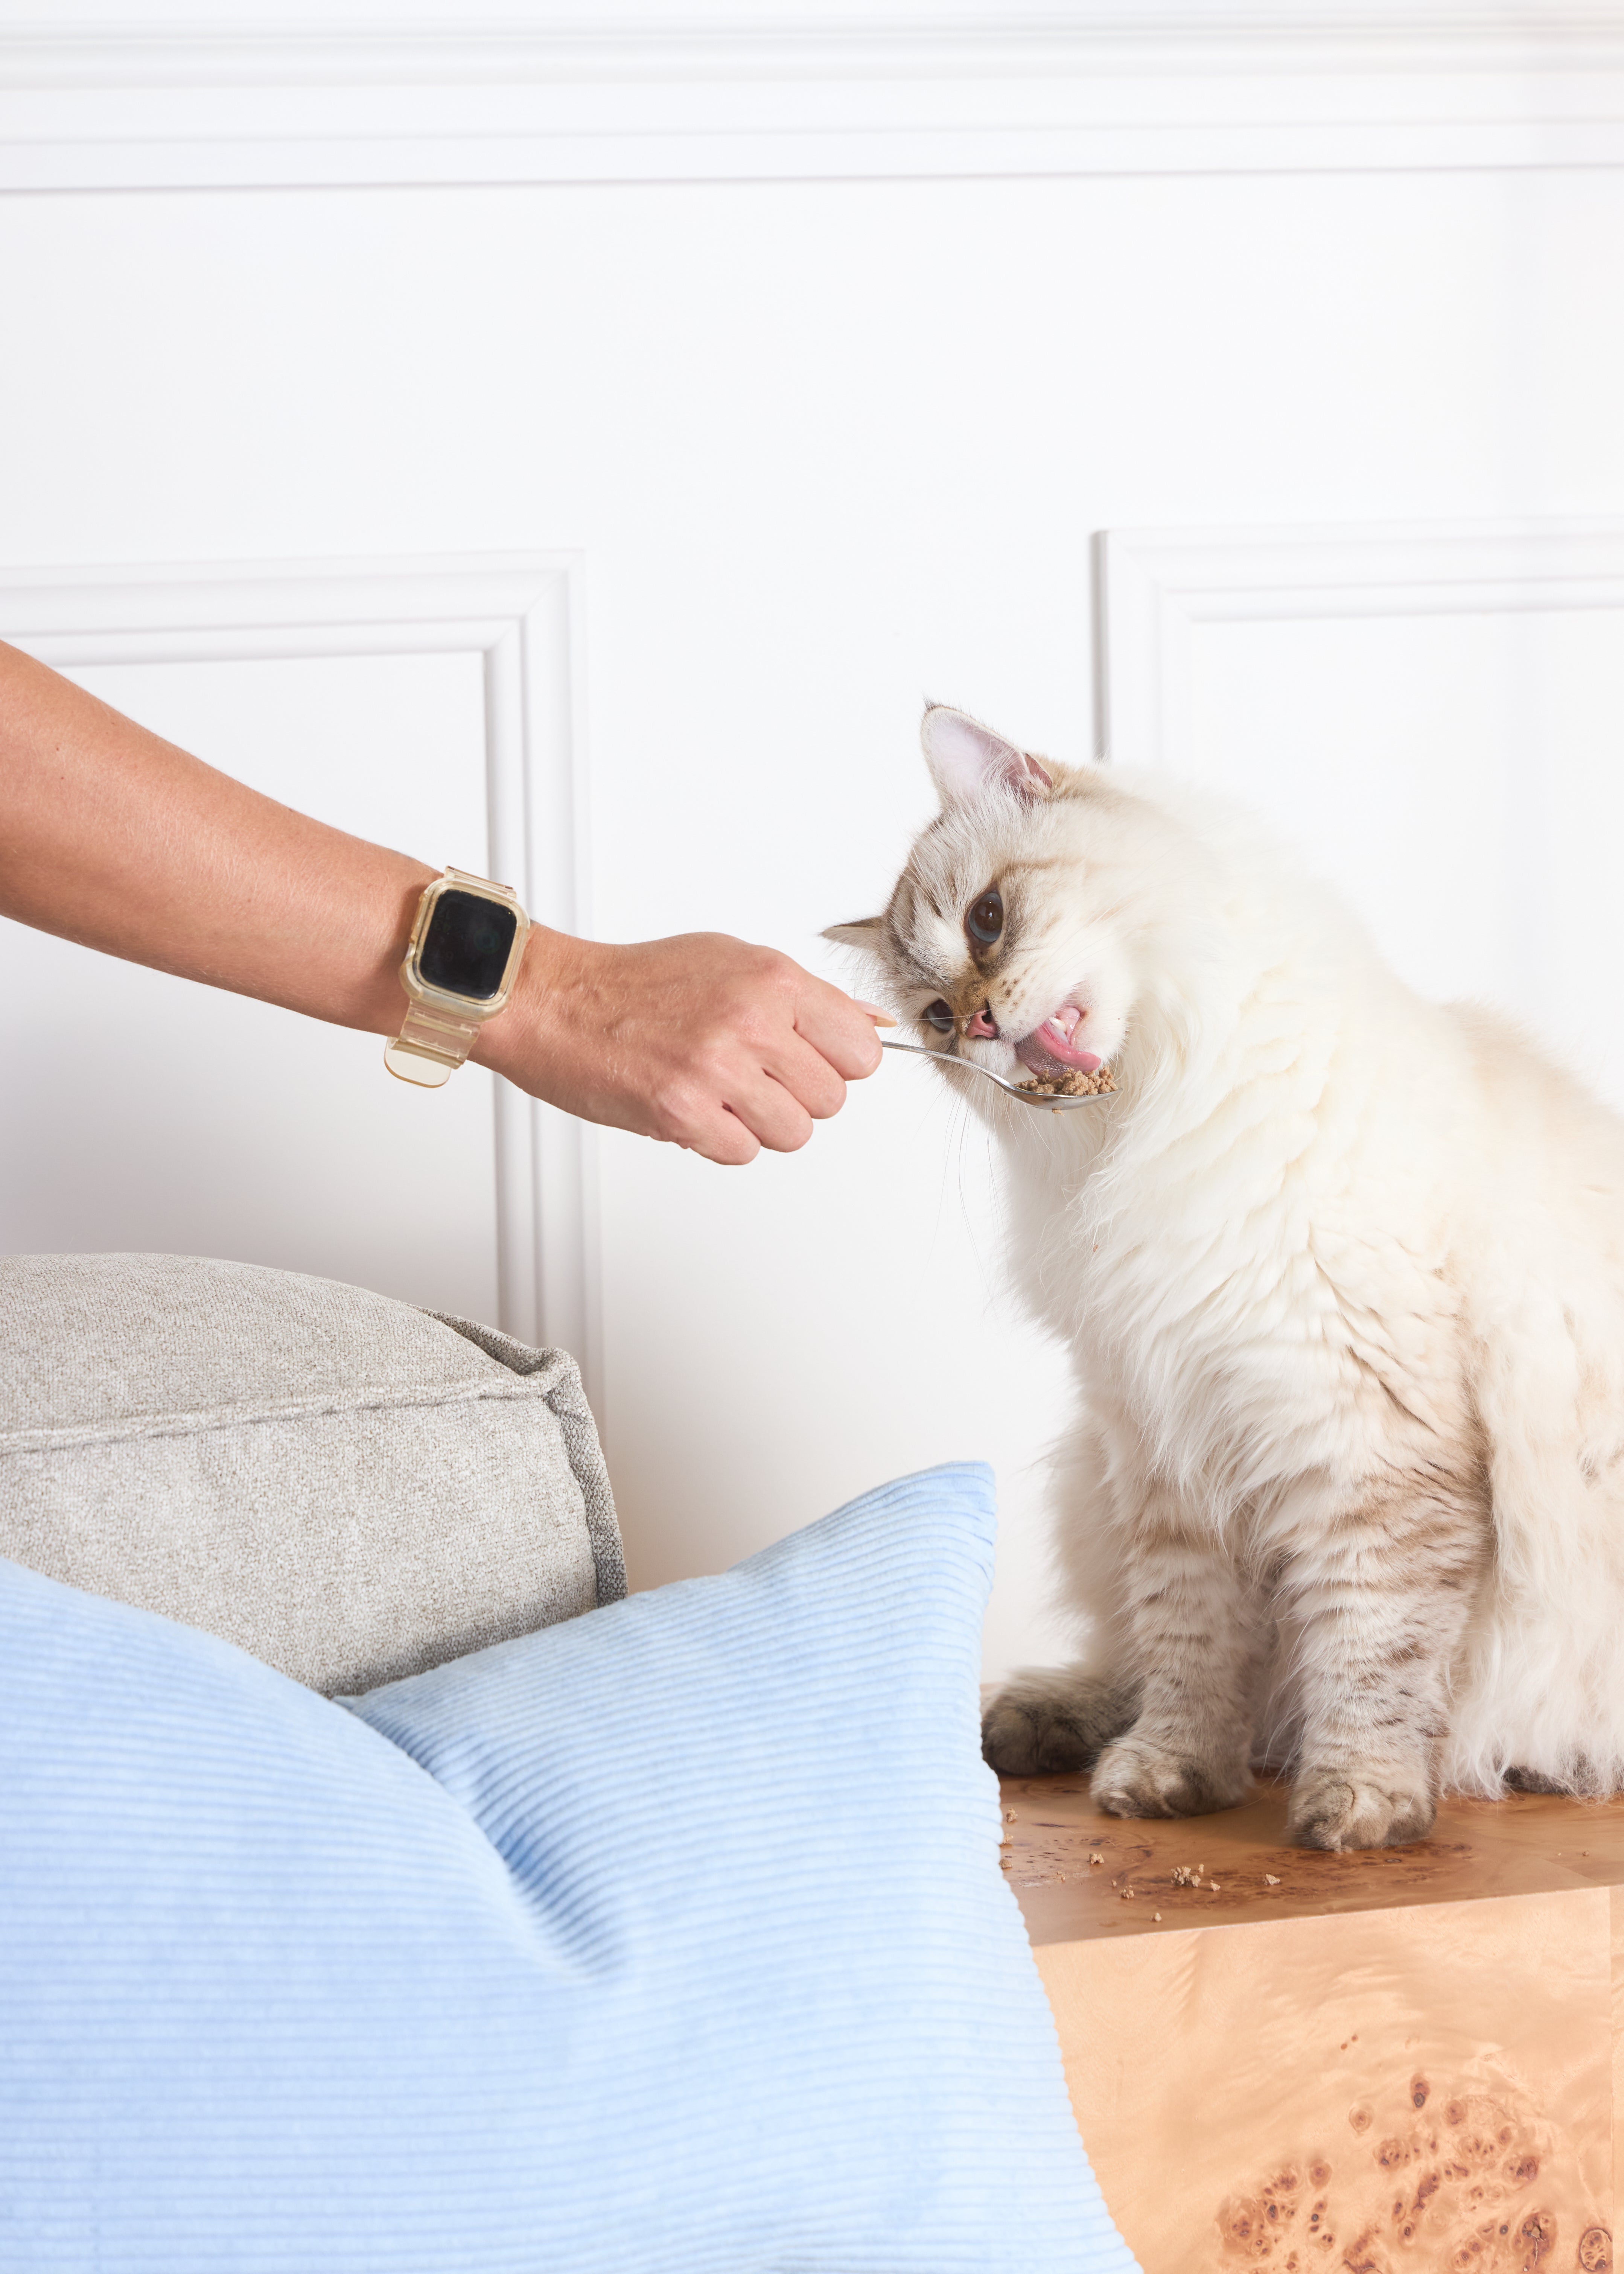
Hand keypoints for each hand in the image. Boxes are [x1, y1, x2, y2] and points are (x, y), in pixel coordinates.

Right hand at [476, 927, 885, 1165]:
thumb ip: (806, 997)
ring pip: (793, 1132)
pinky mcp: (682, 1111)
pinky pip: (741, 1152)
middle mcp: (751, 1022)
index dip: (840, 1063)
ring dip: (761, 1124)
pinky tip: (694, 1108)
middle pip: (832, 1098)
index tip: (812, 1060)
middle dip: (798, 1096)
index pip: (862, 1047)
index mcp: (772, 980)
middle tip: (755, 1078)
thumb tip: (872, 1022)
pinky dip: (720, 1140)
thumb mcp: (732, 961)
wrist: (556, 1002)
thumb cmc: (637, 982)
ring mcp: (717, 1069)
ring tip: (722, 1093)